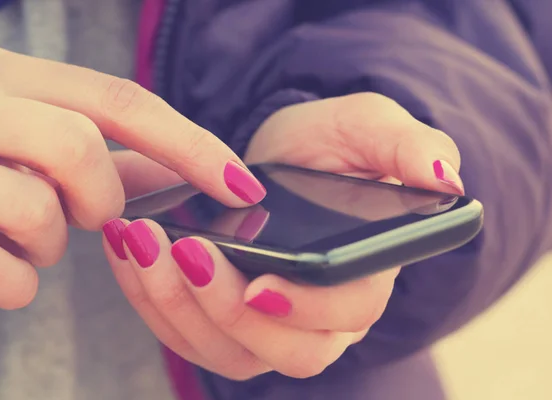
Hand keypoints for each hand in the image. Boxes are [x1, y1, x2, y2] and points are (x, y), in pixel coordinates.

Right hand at [0, 46, 264, 308]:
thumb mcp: (29, 133)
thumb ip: (107, 153)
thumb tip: (187, 173)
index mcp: (7, 74)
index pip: (123, 100)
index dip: (192, 145)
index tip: (243, 185)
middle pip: (82, 151)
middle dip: (101, 201)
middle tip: (83, 214)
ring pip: (40, 212)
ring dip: (51, 242)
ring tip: (25, 235)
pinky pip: (0, 273)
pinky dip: (16, 282)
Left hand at [104, 93, 463, 379]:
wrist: (284, 159)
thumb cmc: (331, 147)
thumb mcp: (370, 130)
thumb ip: (409, 147)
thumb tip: (444, 179)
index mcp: (364, 278)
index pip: (345, 315)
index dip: (305, 308)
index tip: (259, 283)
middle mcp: (322, 318)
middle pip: (284, 352)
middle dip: (226, 310)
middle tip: (185, 252)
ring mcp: (270, 326)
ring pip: (226, 351)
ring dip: (176, 305)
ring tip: (144, 244)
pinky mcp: (224, 320)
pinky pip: (186, 333)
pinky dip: (150, 298)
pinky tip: (130, 249)